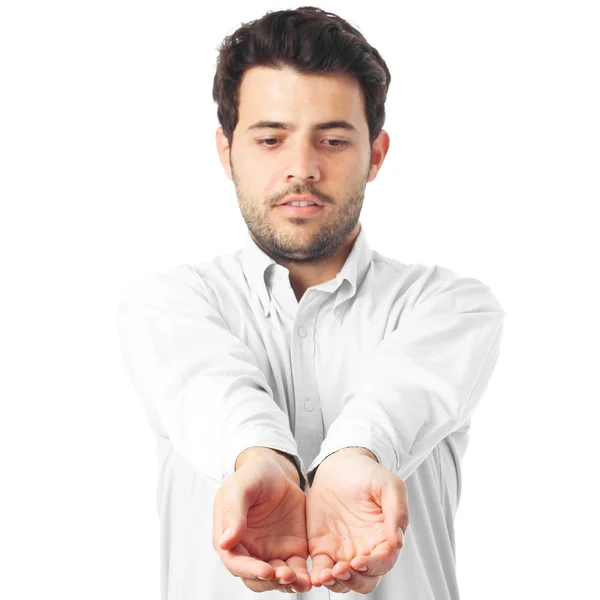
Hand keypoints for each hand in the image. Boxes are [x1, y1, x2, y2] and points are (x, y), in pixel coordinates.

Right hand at [212, 447, 311, 593]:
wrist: (278, 470)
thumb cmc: (253, 475)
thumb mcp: (241, 487)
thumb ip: (233, 513)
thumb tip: (225, 542)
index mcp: (230, 536)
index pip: (235, 562)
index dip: (249, 570)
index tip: (266, 570)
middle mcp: (249, 550)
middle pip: (255, 578)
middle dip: (270, 582)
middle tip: (286, 575)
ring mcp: (271, 552)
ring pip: (275, 579)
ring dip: (286, 584)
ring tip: (300, 580)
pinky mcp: (292, 550)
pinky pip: (296, 570)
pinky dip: (302, 578)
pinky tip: (310, 579)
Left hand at [306, 448, 408, 593]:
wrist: (339, 466)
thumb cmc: (368, 474)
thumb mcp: (389, 485)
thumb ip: (397, 511)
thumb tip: (398, 541)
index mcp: (384, 538)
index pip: (384, 562)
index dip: (373, 566)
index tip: (359, 561)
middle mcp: (365, 550)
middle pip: (365, 580)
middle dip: (355, 580)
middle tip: (341, 570)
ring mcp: (343, 551)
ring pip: (344, 581)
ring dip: (337, 583)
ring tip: (326, 575)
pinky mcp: (322, 548)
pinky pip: (322, 569)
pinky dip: (319, 577)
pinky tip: (315, 576)